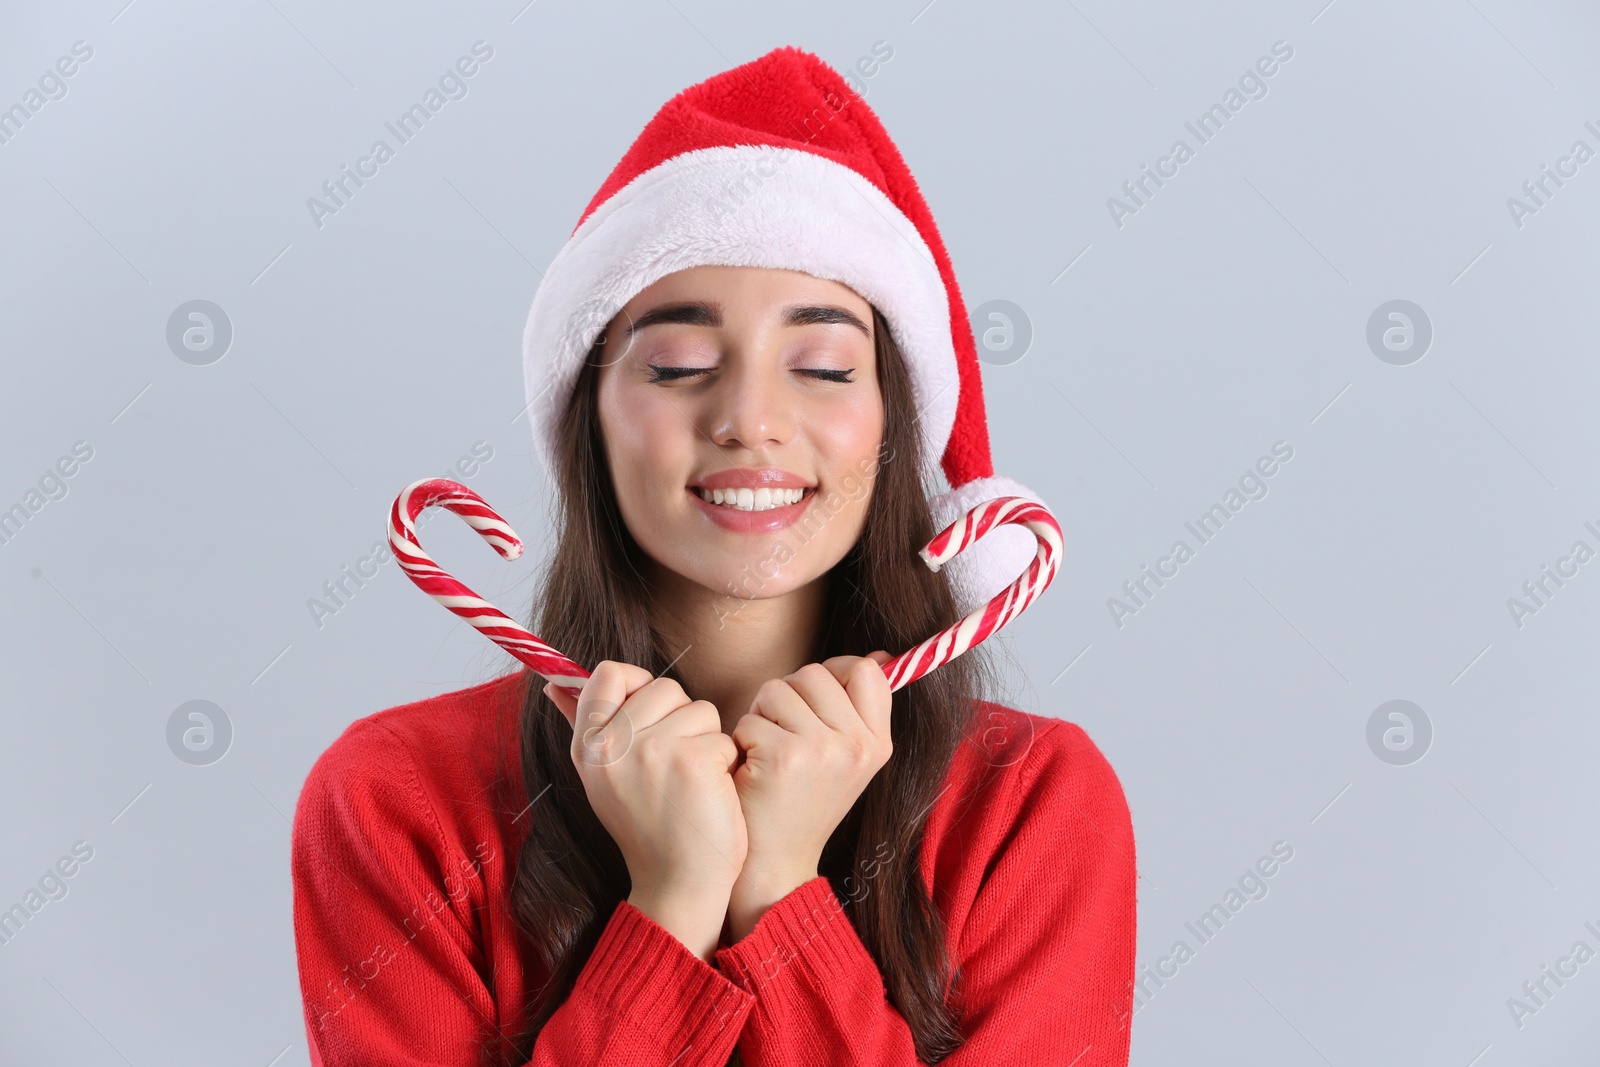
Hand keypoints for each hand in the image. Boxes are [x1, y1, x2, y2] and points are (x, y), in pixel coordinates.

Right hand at [544, 662, 744, 959]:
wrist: (678, 885)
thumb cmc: (650, 827)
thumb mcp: (604, 778)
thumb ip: (585, 726)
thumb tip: (554, 685)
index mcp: (587, 747)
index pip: (608, 673)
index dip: (639, 686)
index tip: (651, 719)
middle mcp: (611, 746)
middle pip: (665, 687)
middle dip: (682, 721)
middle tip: (674, 768)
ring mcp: (651, 751)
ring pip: (700, 709)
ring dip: (707, 742)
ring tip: (691, 783)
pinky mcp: (691, 761)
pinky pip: (723, 737)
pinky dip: (725, 764)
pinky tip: (709, 795)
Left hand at [726, 651, 893, 938]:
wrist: (773, 864)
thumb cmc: (799, 804)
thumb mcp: (847, 760)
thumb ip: (857, 709)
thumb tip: (880, 655)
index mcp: (878, 744)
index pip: (866, 671)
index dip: (833, 674)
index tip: (814, 702)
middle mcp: (859, 745)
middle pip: (814, 673)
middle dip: (788, 697)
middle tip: (784, 739)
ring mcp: (824, 750)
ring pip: (778, 688)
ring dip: (761, 716)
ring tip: (767, 754)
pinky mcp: (785, 756)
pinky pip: (750, 717)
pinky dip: (741, 740)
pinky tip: (751, 772)